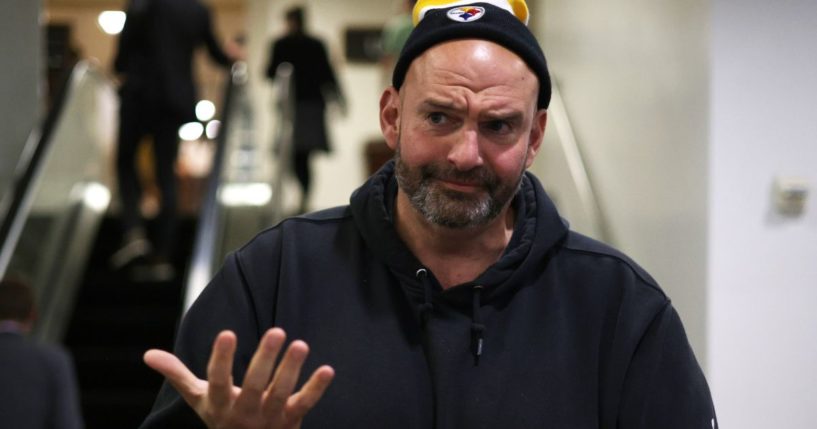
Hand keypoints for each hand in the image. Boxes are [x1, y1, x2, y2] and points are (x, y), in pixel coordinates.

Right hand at [144, 328, 334, 428]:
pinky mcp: (291, 419)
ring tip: (301, 344)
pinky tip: (327, 369)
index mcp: (219, 403)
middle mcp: (244, 411)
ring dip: (292, 369)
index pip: (218, 379)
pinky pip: (305, 404)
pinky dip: (317, 388)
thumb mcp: (199, 399)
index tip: (228, 333)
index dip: (222, 358)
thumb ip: (178, 374)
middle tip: (277, 330)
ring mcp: (269, 417)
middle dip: (266, 358)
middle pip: (255, 384)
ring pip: (281, 393)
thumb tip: (148, 354)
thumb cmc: (222, 418)